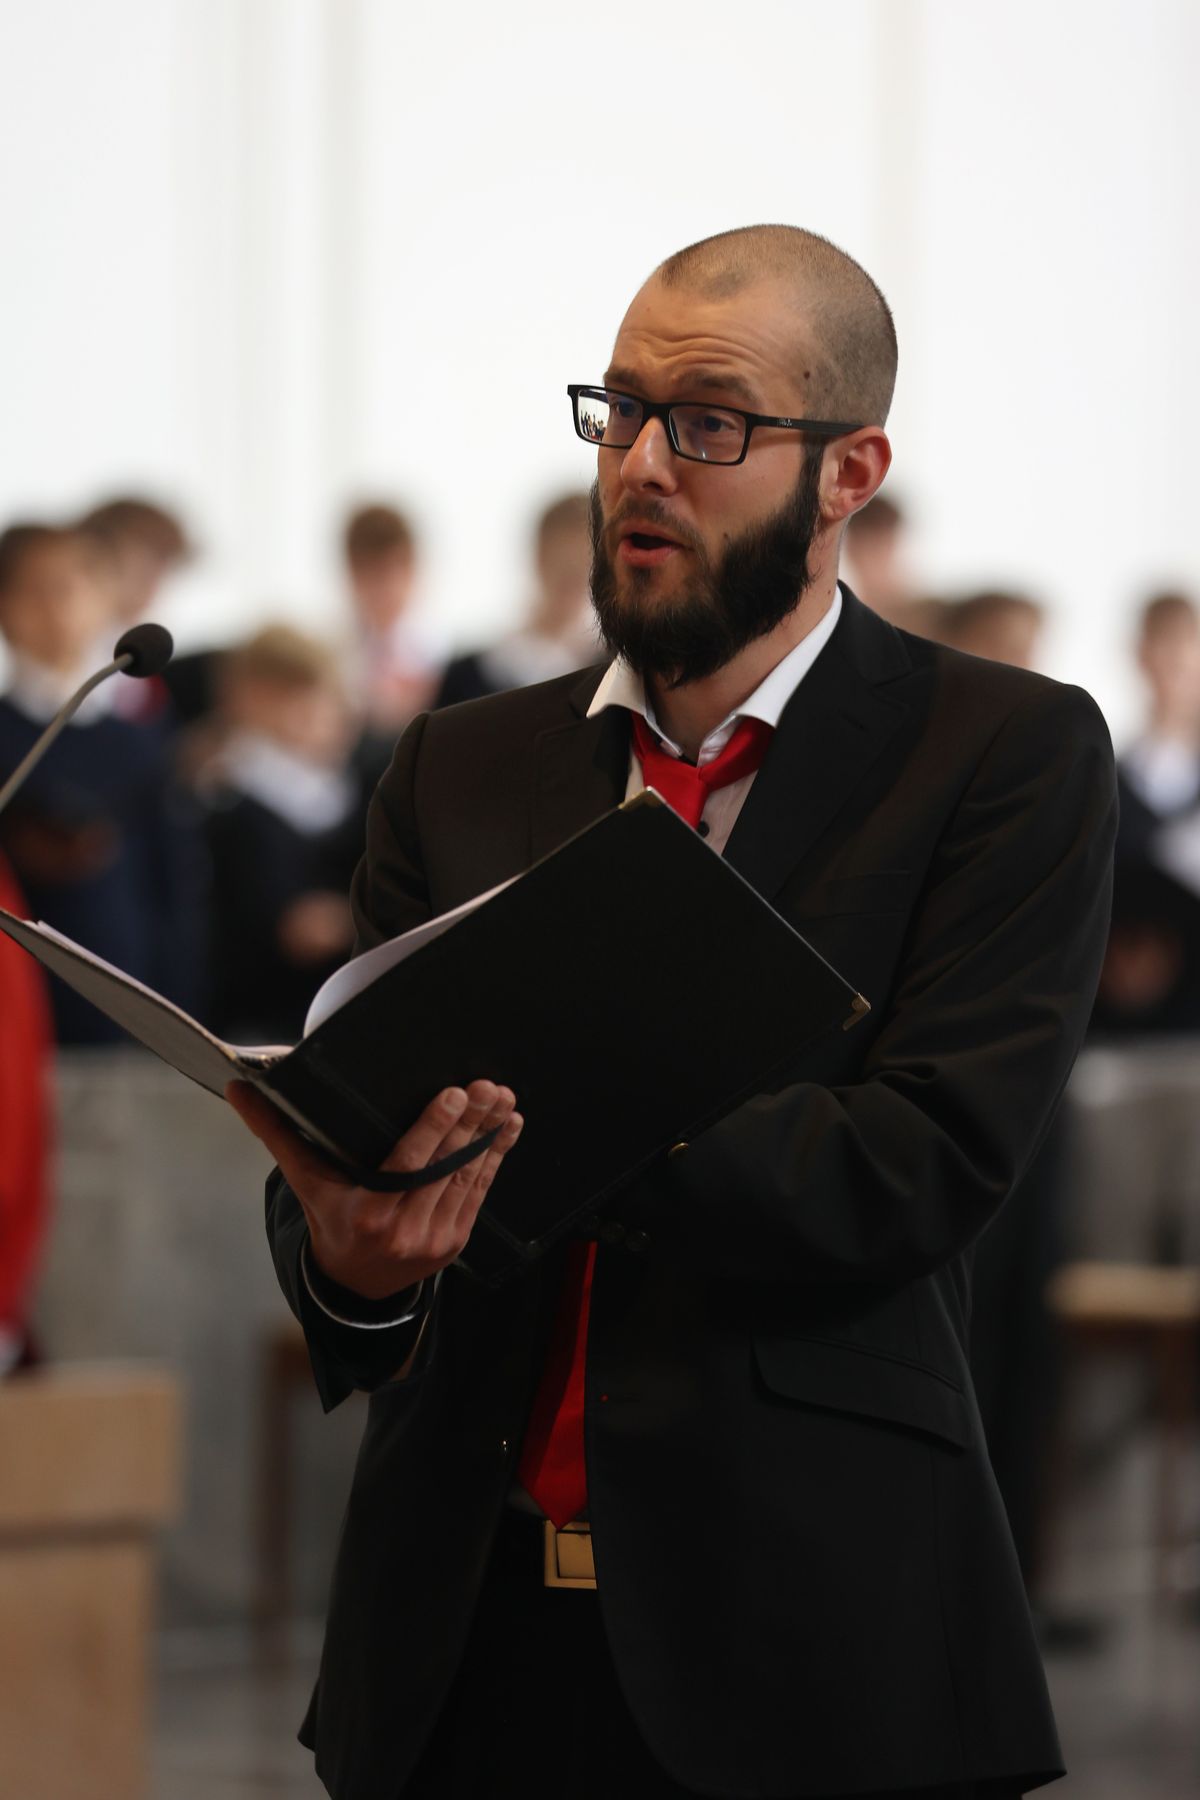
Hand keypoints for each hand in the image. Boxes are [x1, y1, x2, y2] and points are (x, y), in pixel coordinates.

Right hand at [226, 1079, 521, 1297]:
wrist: (354, 1287)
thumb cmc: (329, 1219)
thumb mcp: (305, 1181)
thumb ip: (276, 1133)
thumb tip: (237, 1089)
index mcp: (367, 1213)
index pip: (407, 1164)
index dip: (433, 1128)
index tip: (455, 1093)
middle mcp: (404, 1230)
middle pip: (443, 1167)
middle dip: (471, 1124)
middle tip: (489, 1085)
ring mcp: (434, 1241)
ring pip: (468, 1179)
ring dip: (490, 1136)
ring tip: (504, 1099)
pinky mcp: (455, 1243)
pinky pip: (479, 1194)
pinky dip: (495, 1159)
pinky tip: (508, 1128)